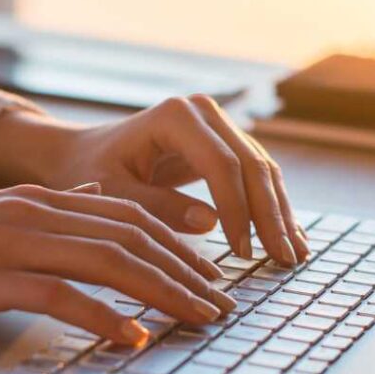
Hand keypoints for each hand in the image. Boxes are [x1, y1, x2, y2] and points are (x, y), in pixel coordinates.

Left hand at [0, 95, 309, 265]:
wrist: (81, 154)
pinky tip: (288, 238)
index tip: (242, 253)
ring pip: (262, 170)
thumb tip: (211, 222)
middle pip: (251, 164)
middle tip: (284, 261)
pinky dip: (272, 208)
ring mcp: (218, 124)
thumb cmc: (88, 173)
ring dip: (280, 213)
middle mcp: (203, 112)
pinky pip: (256, 176)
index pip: (221, 164)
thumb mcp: (113, 194)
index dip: (237, 210)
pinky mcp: (223, 143)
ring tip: (293, 256)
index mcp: (175, 116)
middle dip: (270, 215)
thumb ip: (158, 206)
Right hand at [0, 183, 234, 344]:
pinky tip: (131, 338)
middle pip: (131, 236)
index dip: (177, 245)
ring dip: (162, 290)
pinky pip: (57, 294)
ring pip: (107, 260)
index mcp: (41, 200)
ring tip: (199, 318)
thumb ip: (48, 213)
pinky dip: (100, 316)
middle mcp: (35, 212)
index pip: (128, 216)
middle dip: (185, 270)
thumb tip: (96, 209)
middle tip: (222, 304)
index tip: (210, 275)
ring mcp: (11, 240)